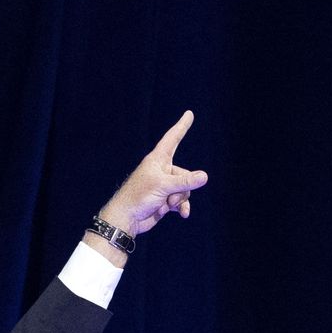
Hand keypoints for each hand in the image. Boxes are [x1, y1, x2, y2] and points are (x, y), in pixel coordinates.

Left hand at [99, 110, 208, 237]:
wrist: (126, 218)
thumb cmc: (138, 197)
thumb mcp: (163, 186)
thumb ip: (185, 181)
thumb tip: (204, 177)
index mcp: (157, 160)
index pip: (172, 139)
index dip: (181, 126)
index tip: (189, 114)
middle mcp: (162, 170)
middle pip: (185, 174)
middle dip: (182, 187)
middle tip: (169, 197)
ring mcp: (164, 186)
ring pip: (185, 189)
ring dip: (180, 198)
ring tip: (169, 204)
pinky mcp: (165, 199)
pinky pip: (181, 200)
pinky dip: (182, 207)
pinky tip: (182, 214)